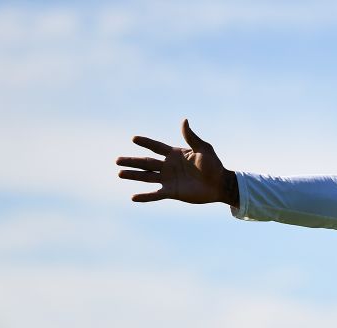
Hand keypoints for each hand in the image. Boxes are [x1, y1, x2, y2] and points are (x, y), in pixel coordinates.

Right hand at [115, 119, 235, 204]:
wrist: (219, 184)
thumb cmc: (213, 165)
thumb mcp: (203, 148)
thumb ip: (191, 137)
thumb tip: (184, 120)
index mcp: (174, 154)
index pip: (156, 147)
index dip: (145, 142)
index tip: (133, 138)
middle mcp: (168, 166)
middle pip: (146, 163)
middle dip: (132, 161)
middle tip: (117, 160)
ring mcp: (169, 180)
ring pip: (147, 177)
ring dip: (133, 176)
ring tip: (120, 173)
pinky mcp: (172, 192)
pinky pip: (155, 194)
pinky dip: (145, 196)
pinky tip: (133, 197)